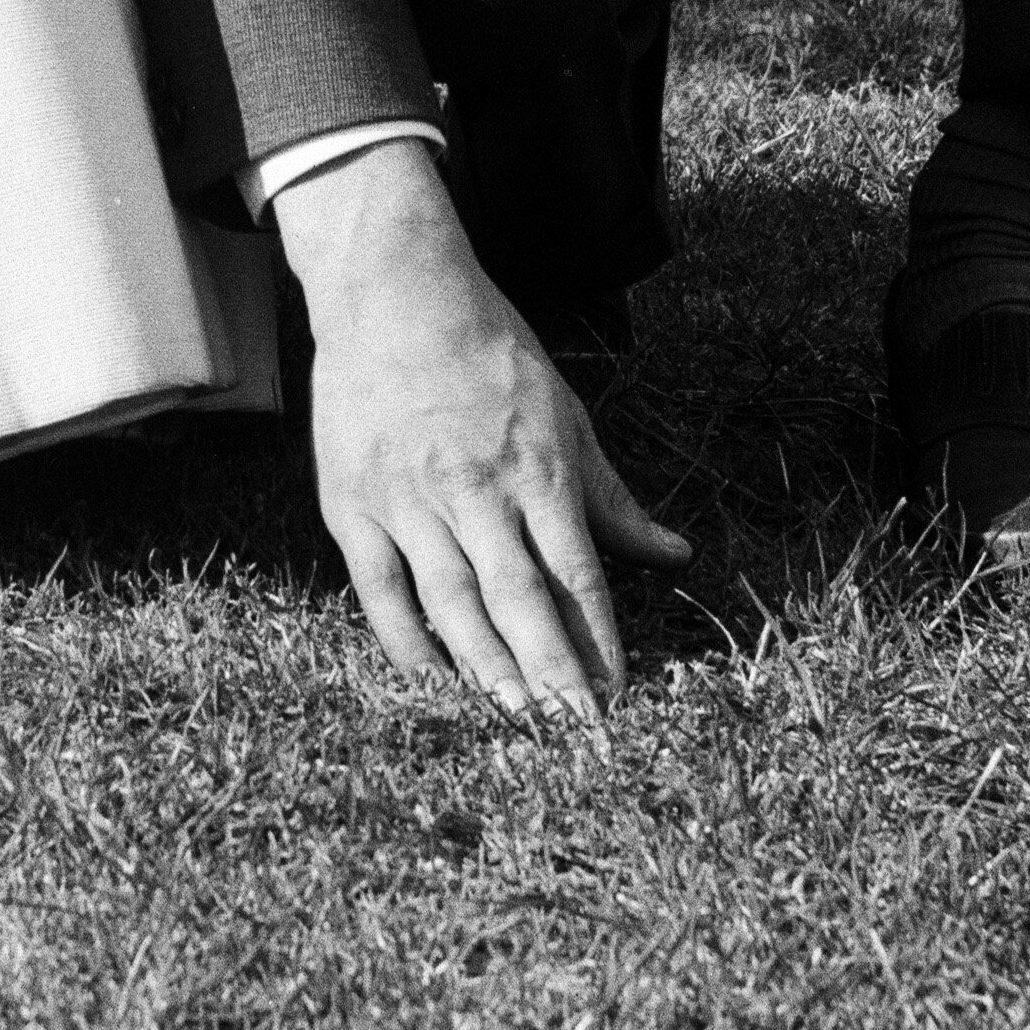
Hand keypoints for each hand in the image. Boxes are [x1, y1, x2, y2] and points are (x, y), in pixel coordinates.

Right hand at [274, 142, 688, 716]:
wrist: (394, 294)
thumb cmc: (491, 355)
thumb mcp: (566, 416)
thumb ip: (613, 499)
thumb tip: (677, 557)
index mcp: (535, 466)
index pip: (575, 573)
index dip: (598, 640)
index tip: (619, 698)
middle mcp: (474, 487)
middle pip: (518, 598)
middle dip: (552, 673)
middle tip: (577, 735)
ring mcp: (408, 497)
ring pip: (452, 601)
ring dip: (487, 668)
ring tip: (515, 723)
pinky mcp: (352, 504)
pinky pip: (380, 589)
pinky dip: (406, 641)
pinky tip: (433, 682)